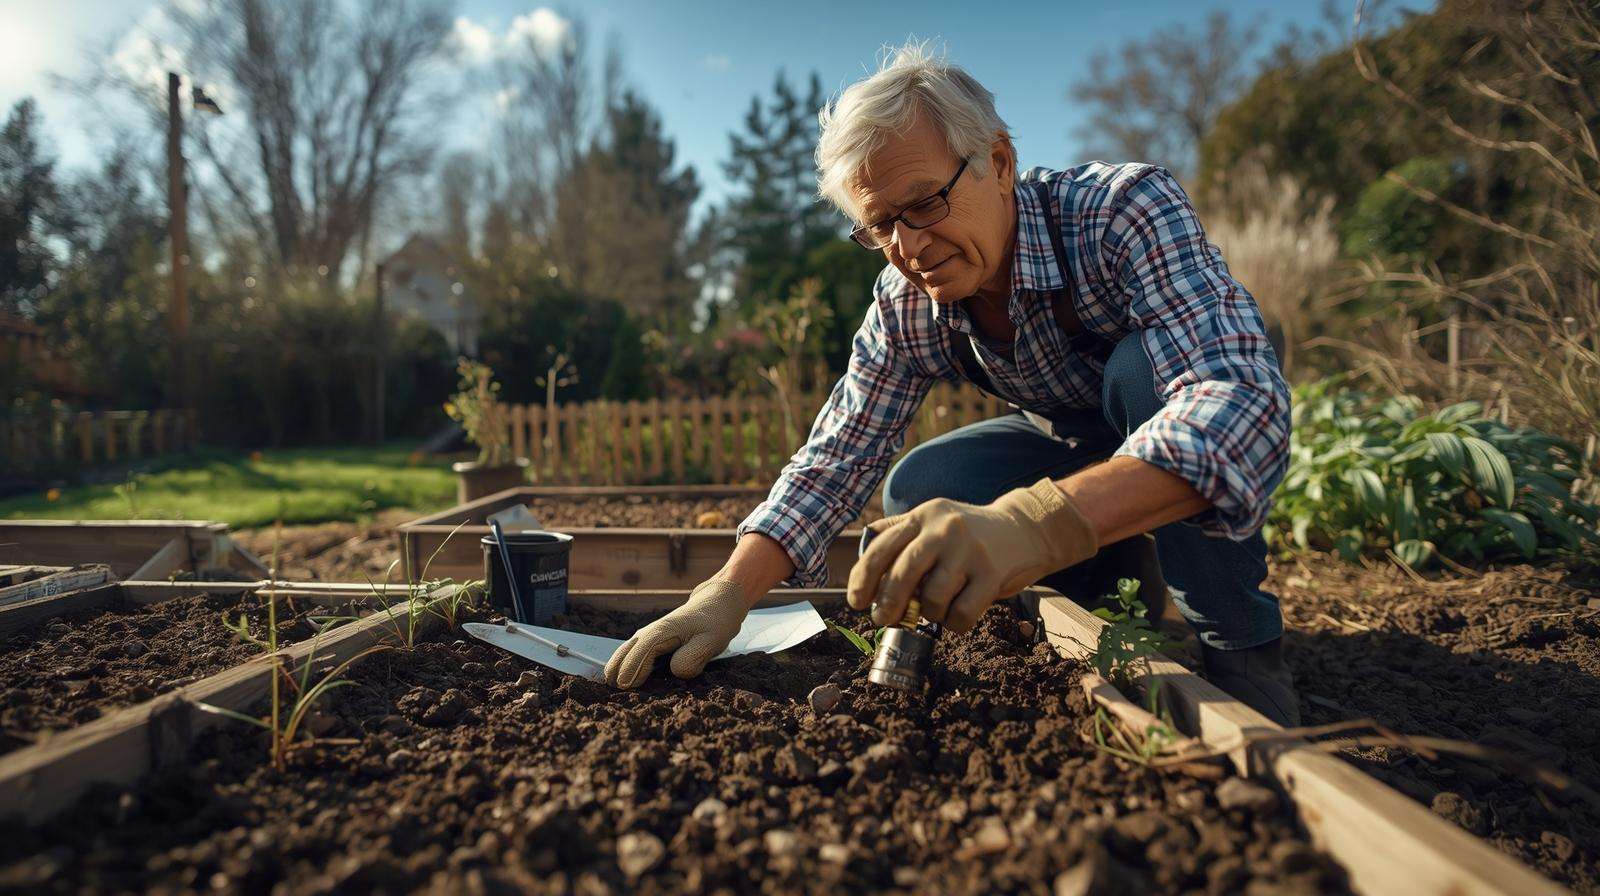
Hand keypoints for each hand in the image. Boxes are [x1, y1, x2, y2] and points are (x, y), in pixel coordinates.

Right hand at [603, 579, 747, 688]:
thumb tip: (674, 671)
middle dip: (616, 670)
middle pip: (626, 651)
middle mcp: (649, 632)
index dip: (632, 668)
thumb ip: (692, 657)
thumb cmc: (714, 624)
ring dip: (616, 668)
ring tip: (606, 687)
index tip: (624, 686)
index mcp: (663, 631)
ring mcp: (647, 636)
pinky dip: (622, 665)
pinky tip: (617, 679)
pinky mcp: (649, 642)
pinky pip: (630, 654)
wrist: (714, 606)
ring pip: (624, 652)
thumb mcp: (711, 642)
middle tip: (608, 692)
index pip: (642, 651)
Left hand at [848, 479, 1097, 632]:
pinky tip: (955, 616)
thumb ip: (899, 534)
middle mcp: (944, 529)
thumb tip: (861, 569)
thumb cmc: (967, 534)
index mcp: (923, 516)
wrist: (1023, 529)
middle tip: (883, 619)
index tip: (857, 601)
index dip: (863, 578)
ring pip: (933, 598)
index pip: (881, 548)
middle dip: (888, 604)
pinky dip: (953, 624)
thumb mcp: (932, 520)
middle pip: (903, 574)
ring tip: (933, 611)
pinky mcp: (993, 574)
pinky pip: (962, 613)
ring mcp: (970, 551)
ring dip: (927, 615)